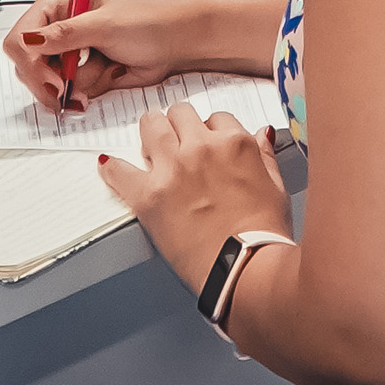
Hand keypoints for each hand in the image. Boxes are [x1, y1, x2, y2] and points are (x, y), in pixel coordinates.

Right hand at [6, 0, 198, 112]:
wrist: (174, 42)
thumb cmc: (147, 21)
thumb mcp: (104, 25)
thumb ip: (65, 34)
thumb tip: (30, 39)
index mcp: (58, 4)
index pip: (21, 37)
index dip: (31, 61)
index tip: (52, 78)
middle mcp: (59, 28)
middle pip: (27, 64)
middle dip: (48, 80)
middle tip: (67, 89)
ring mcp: (70, 53)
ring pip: (46, 83)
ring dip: (70, 87)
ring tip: (94, 78)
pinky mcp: (82, 74)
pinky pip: (68, 93)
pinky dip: (81, 95)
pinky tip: (99, 84)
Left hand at [99, 104, 290, 295]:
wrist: (243, 269)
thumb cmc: (263, 235)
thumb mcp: (275, 187)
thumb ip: (264, 155)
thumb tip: (261, 134)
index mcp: (234, 143)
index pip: (216, 118)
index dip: (210, 130)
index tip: (206, 143)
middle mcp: (201, 148)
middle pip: (180, 114)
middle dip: (180, 125)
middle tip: (178, 141)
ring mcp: (173, 169)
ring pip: (151, 125)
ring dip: (151, 132)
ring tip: (150, 144)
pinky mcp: (149, 196)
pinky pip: (120, 171)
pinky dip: (113, 168)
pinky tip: (109, 165)